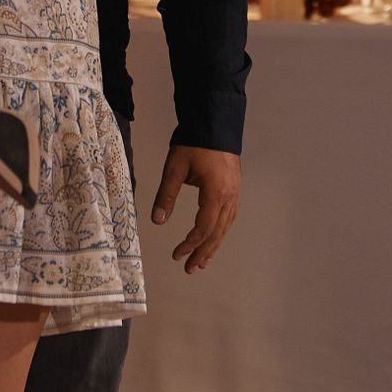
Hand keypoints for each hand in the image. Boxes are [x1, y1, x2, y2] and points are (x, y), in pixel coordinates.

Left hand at [151, 146, 239, 273]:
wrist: (215, 122)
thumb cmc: (194, 143)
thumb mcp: (175, 168)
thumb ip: (166, 195)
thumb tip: (157, 221)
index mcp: (215, 193)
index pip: (203, 228)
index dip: (189, 244)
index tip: (176, 254)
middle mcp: (229, 197)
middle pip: (217, 233)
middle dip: (203, 253)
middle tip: (190, 269)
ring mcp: (234, 193)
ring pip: (225, 227)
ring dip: (213, 245)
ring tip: (202, 262)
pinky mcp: (234, 188)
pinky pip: (229, 217)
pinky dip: (220, 231)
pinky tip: (214, 237)